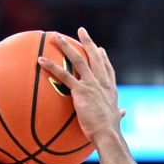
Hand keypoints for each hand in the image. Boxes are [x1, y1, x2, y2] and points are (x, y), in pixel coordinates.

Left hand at [37, 28, 122, 146]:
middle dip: (87, 42)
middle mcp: (102, 82)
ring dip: (65, 46)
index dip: (103, 58)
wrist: (108, 133)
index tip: (100, 49)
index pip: (107, 69)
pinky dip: (51, 66)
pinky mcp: (80, 90)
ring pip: (77, 59)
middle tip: (81, 31)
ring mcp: (91, 84)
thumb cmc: (111, 130)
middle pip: (94, 57)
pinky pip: (63, 75)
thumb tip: (123, 113)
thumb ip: (119, 113)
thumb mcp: (117, 118)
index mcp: (110, 89)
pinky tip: (40, 60)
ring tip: (56, 36)